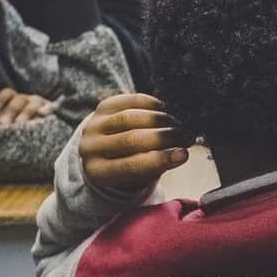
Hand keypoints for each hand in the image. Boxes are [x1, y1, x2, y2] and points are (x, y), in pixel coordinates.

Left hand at [0, 89, 56, 125]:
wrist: (41, 133)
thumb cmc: (17, 128)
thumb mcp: (8, 122)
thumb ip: (1, 120)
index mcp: (16, 99)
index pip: (8, 93)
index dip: (0, 99)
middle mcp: (28, 100)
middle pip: (20, 99)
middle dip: (11, 110)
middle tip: (4, 123)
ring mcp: (40, 105)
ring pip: (33, 103)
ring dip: (26, 112)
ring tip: (20, 124)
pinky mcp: (51, 111)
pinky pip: (51, 107)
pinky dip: (47, 109)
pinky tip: (42, 114)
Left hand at [77, 94, 196, 193]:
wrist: (104, 150)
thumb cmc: (128, 166)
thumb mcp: (139, 175)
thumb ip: (157, 166)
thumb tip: (182, 153)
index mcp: (97, 172)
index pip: (131, 165)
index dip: (160, 159)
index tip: (184, 154)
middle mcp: (90, 148)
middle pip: (131, 139)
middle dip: (164, 137)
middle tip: (187, 137)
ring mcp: (93, 125)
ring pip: (131, 118)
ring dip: (161, 121)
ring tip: (179, 125)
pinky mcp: (102, 106)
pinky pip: (130, 101)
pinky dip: (152, 105)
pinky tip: (166, 111)